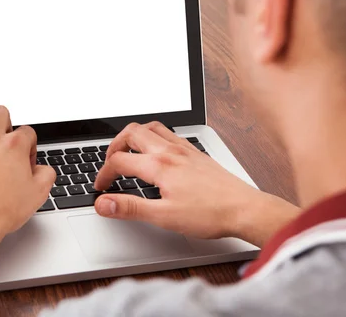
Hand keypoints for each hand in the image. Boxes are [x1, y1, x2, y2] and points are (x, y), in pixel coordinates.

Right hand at [94, 122, 297, 244]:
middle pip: (131, 133)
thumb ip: (130, 208)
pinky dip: (154, 136)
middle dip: (114, 146)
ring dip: (133, 136)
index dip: (103, 174)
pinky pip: (169, 133)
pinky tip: (157, 151)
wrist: (245, 209)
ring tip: (128, 151)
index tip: (101, 188)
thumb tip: (103, 203)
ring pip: (151, 127)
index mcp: (159, 165)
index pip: (119, 161)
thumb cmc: (210, 214)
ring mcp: (184, 149)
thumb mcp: (164, 216)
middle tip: (109, 163)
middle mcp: (170, 151)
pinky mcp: (196, 152)